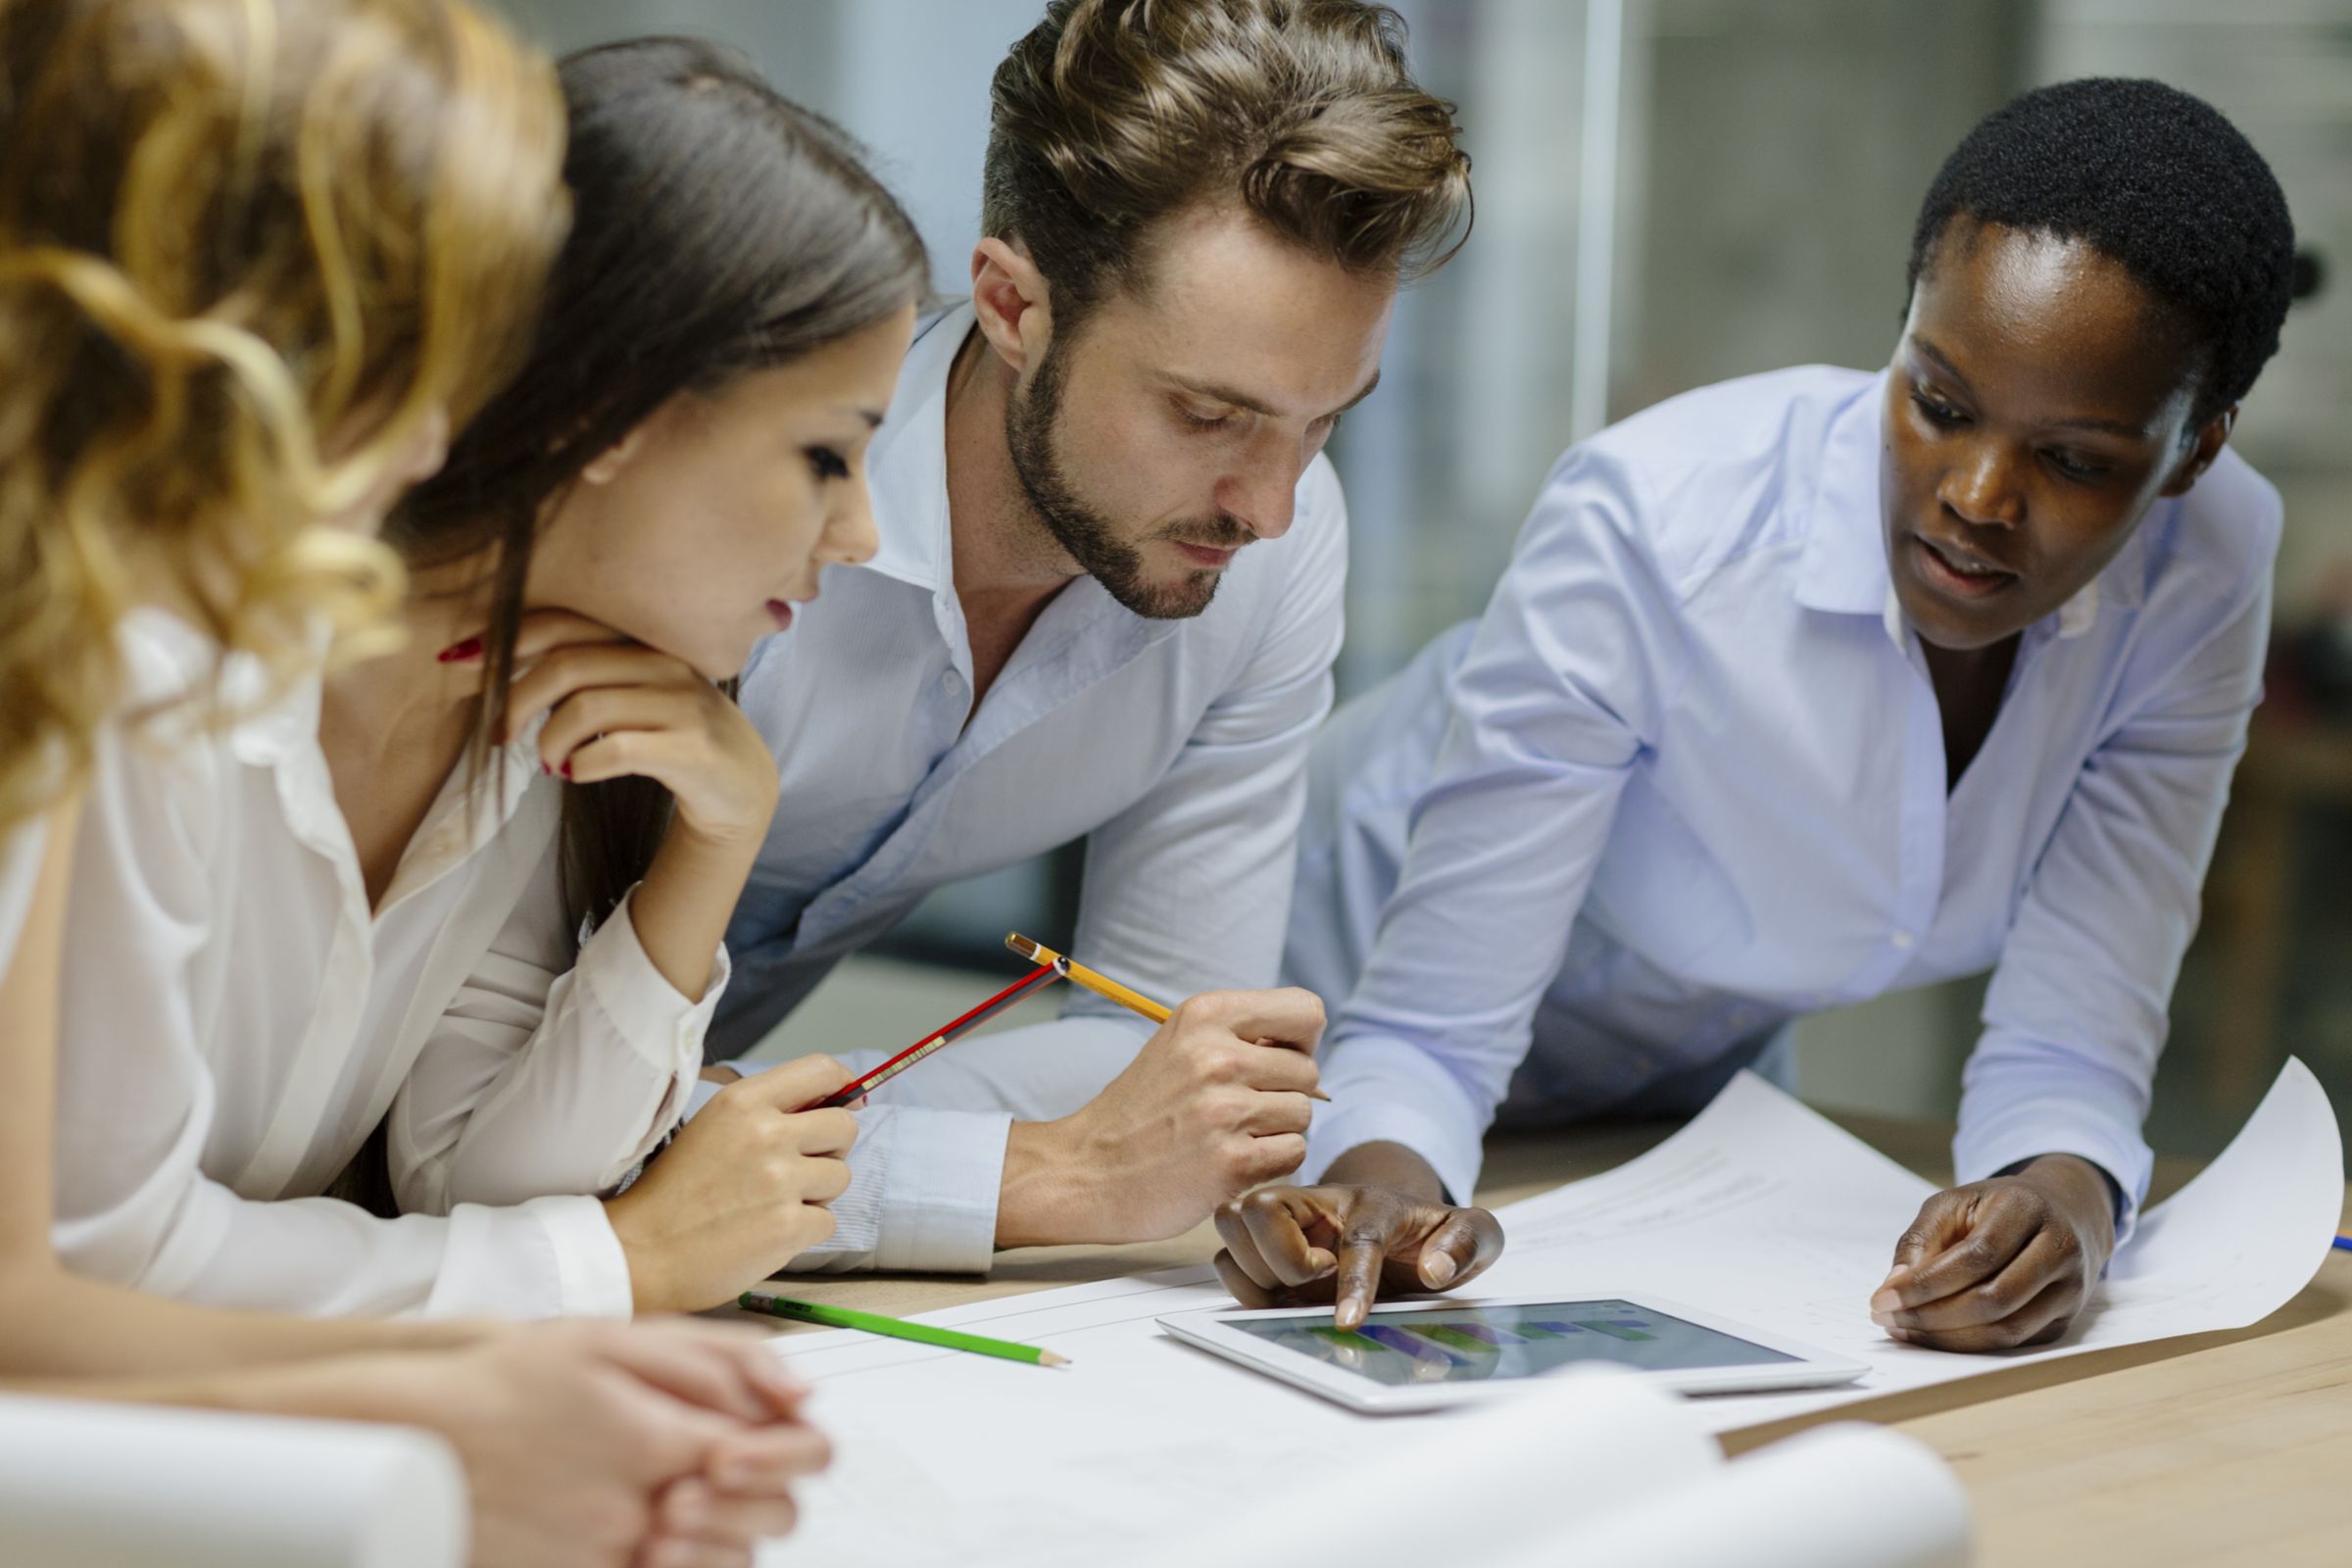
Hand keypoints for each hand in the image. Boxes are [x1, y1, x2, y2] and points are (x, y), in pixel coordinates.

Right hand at [324, 1319, 828, 1567]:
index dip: (777, 1449)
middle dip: (759, 1497)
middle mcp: (640, 1509)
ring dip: (723, 1538)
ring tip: (681, 1507)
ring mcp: (608, 1554)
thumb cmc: (507, 1384)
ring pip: (721, 1564)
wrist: (411, 1444)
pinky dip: (672, 1563)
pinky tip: (650, 1539)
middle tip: (721, 1475)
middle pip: (760, 1523)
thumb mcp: (606, 1342)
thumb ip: (709, 1362)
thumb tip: (795, 1394)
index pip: (769, 1456)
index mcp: (657, 1439)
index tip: (750, 1440)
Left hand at [485, 609, 779, 850]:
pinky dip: (581, 764)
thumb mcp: (630, 690)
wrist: (738, 784)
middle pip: (568, 664)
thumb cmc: (668, 733)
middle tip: (500, 736)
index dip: (507, 639)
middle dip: (516, 700)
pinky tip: (575, 773)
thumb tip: (490, 659)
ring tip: (548, 762)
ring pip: (587, 707)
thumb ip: (580, 668)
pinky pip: (616, 749)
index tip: (461, 661)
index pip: (566, 622)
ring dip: (549, 740)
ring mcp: (683, 704)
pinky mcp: (691, 749)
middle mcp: (666, 661)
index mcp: (646, 638)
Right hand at [606, 1056, 857, 1311]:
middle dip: (830, 1149)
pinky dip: (805, 1231)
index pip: (822, 1070)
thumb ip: (766, 1111)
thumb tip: (833, 1104)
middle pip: (844, 1127)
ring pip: (841, 1177)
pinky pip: (828, 1221)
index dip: (844, 1086)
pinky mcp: (788, 1226)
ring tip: (774, 1204)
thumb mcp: (712, 1127)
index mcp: (745, 1101)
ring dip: (817, 1193)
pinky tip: (768, 1232)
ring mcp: (780, 1180)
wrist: (640, 1252)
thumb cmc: (673, 1192)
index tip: (848, 1102)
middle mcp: (767, 1133)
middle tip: (798, 1168)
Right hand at [997, 988, 1325, 1246]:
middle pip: (1308, 1070)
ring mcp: (1223, 1111)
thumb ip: (1241, 1034)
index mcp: (1205, 1014)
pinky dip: (1271, 1162)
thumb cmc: (1142, 1109)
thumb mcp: (1180, 1043)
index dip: (1301, 1040)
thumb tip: (1306, 1043)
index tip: (1273, 1061)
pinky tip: (1232, 1161)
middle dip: (1283, 1092)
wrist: (1086, 1169)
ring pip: (1304, 1114)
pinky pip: (1294, 1153)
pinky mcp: (1230, 1162)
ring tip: (1230, 1135)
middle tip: (1238, 1109)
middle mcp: (1215, 1056)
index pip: (1307, 1010)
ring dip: (1277, 1130)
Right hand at [1212, 1139, 1501, 1328]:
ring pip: (1232, 1222)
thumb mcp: (1476, 1234)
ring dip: (1257, 1269)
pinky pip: (1226, 1257)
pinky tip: (1279, 1297)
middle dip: (1282, 1258)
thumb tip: (1434, 1270)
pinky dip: (1242, 1283)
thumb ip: (1468, 1243)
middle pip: (1261, 1206)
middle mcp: (1319, 1202)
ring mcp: (1287, 1221)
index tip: (1348, 1322)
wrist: (1408, 1228)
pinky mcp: (1266, 1247)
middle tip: (1315, 1282)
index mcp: (1374, 1202)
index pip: (1357, 1235)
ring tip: (1294, 1291)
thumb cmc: (1435, 1235)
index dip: (1352, 1280)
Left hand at [1870, 1153, 2117, 1351]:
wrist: (2060, 1213)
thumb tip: (1895, 1285)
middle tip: (1887, 1319)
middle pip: (1994, 1299)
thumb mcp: (1953, 1203)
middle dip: (1932, 1316)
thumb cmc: (1995, 1208)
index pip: (1977, 1256)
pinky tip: (1934, 1336)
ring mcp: (2070, 1288)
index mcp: (2026, 1208)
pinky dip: (1969, 1345)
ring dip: (1947, 1338)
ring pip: (2007, 1329)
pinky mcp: (2066, 1319)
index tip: (1881, 1298)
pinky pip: (2014, 1342)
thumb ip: (1921, 1239)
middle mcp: (2059, 1248)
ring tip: (1903, 1329)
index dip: (1927, 1283)